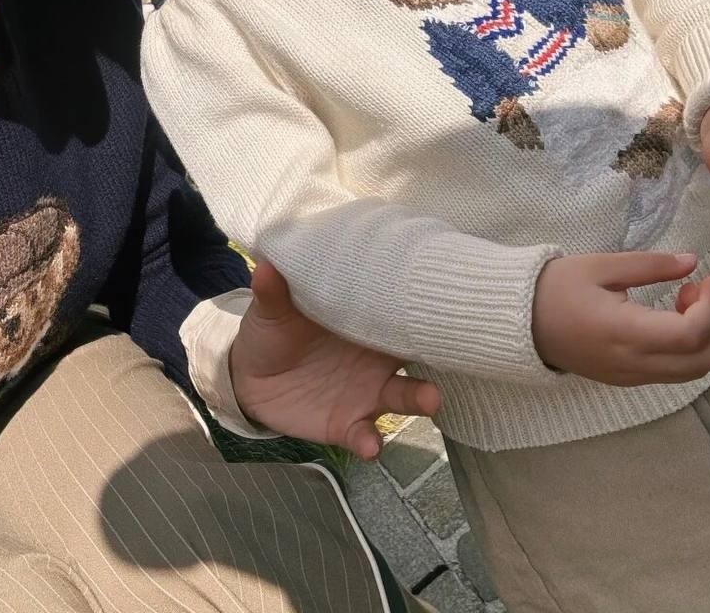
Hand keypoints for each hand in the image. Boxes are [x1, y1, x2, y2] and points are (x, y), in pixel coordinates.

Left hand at [229, 260, 439, 459]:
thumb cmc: (273, 331)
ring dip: (419, 398)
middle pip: (417, 353)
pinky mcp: (349, 424)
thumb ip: (274, 292)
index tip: (442, 298)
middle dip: (439, 353)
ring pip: (403, 396)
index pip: (399, 310)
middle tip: (458, 349)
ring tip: (431, 399)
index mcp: (365, 321)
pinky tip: (370, 445)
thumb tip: (265, 265)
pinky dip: (370, 441)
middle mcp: (377, 357)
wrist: (251, 377)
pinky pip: (366, 435)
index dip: (420, 304)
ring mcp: (367, 393)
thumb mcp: (271, 310)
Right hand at [532, 251, 709, 385]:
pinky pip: (671, 372)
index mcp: (624, 333)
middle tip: (695, 289)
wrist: (518, 321)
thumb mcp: (599, 266)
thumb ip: (649, 265)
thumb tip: (691, 262)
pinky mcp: (626, 380)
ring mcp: (630, 377)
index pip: (690, 333)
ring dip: (701, 338)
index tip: (708, 278)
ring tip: (680, 302)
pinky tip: (665, 318)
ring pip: (691, 371)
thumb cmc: (554, 288)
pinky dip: (684, 348)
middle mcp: (632, 363)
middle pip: (701, 361)